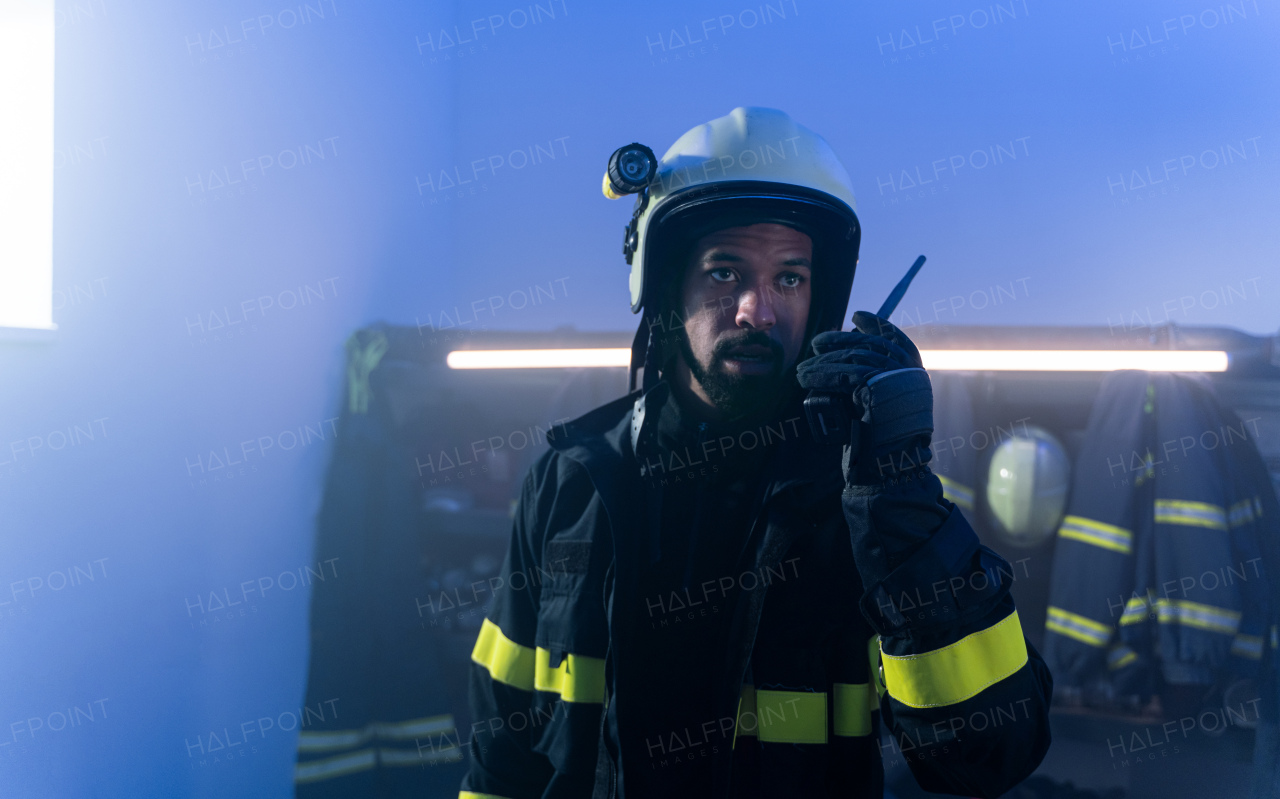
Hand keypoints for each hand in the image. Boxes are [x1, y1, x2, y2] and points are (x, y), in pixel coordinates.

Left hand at [797, 311, 933, 483]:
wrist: (887, 473)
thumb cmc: (878, 446)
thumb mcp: (878, 408)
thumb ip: (870, 384)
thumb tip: (843, 359)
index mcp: (915, 379)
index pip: (898, 342)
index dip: (878, 326)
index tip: (858, 318)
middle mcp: (911, 377)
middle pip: (872, 346)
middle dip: (842, 341)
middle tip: (817, 344)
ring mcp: (898, 382)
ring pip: (855, 359)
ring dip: (824, 362)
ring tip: (802, 371)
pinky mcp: (878, 391)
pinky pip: (844, 374)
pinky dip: (821, 374)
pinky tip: (807, 377)